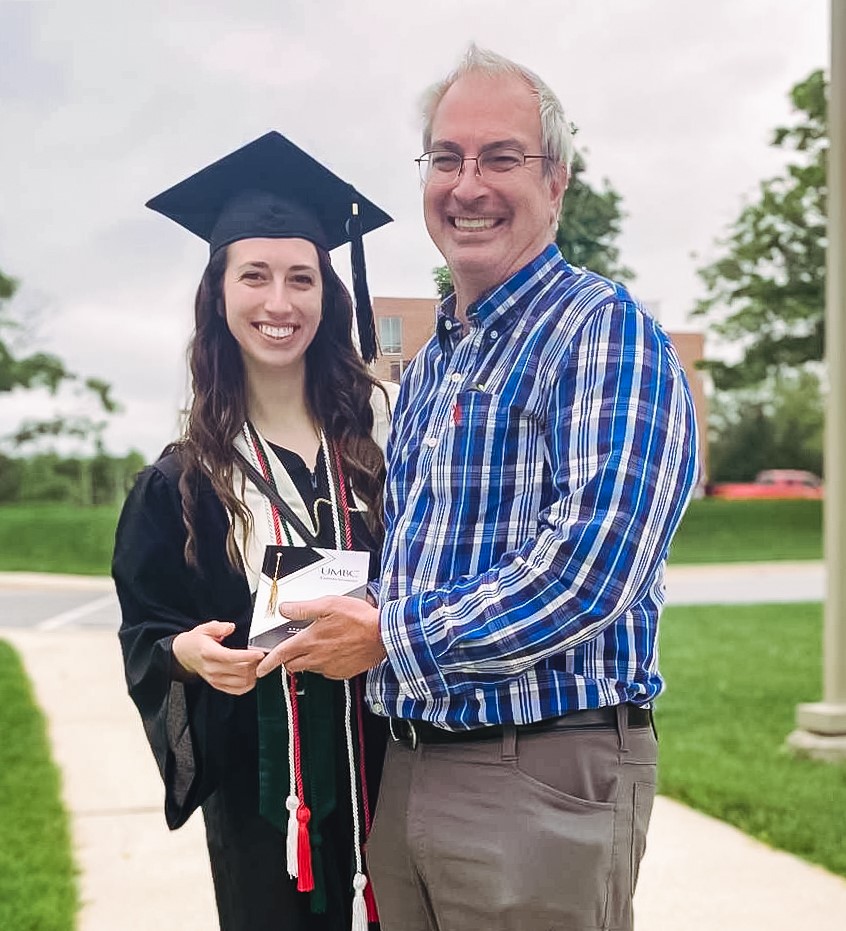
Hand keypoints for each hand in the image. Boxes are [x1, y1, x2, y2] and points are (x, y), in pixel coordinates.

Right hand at [172, 620, 262, 694]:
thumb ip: (218, 627)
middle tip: (262, 656)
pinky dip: (248, 685)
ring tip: (258, 664)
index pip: (230, 657)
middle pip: (238, 670)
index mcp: (209, 653)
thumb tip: (230, 627)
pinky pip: (237, 690)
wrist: (184, 655)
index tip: (259, 653)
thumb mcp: (204, 628)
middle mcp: (212, 668)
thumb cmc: (196, 641)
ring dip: (253, 674)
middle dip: (254, 664)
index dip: (247, 656)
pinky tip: (252, 675)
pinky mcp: (218, 685)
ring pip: (240, 682)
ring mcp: (215, 679)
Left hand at [256, 596, 386, 679]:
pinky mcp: (341, 673)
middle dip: (288, 659)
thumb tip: (284, 609)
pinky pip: (326, 671)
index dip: (267, 663)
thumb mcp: (329, 604)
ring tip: (319, 645)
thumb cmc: (358, 618)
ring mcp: (329, 668)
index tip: (260, 668)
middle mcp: (316, 658)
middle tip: (293, 649)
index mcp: (309, 641)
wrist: (383, 635)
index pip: (281, 655)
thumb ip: (303, 608)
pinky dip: (324, 663)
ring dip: (307, 660)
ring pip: (309, 668)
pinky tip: (334, 651)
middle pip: (292, 665)